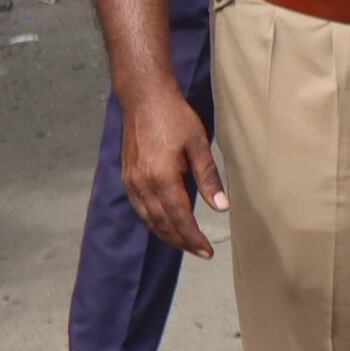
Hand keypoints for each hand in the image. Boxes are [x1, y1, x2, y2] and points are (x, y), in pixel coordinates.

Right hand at [117, 88, 227, 256]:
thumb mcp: (199, 144)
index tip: (207, 251)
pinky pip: (140, 209)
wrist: (144, 99)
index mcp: (161, 178)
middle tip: (201, 252)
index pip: (179, 219)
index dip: (193, 238)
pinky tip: (166, 222)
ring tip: (186, 242)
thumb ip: (209, 178)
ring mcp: (131, 183)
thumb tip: (222, 207)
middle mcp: (142, 185)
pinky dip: (154, 221)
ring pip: (149, 220)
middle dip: (182, 241)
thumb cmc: (174, 117)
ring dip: (167, 234)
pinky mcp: (127, 177)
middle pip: (162, 225)